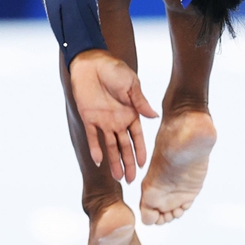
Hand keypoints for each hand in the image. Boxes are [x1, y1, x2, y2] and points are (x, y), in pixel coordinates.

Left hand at [69, 50, 157, 182]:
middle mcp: (118, 121)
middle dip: (128, 163)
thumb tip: (155, 117)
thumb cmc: (114, 69)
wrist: (91, 62)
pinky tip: (99, 162)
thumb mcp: (131, 85)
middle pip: (124, 146)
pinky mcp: (88, 118)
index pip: (137, 137)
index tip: (143, 165)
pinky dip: (95, 149)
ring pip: (110, 146)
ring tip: (117, 178)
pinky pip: (92, 138)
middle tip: (131, 181)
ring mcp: (103, 121)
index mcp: (131, 113)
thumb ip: (140, 102)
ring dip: (113, 162)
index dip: (140, 151)